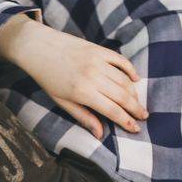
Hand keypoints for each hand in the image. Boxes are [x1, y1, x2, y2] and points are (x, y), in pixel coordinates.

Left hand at [0, 16, 145, 137]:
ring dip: (134, 93)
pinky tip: (135, 79)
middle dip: (136, 109)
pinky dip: (131, 70)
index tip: (135, 129)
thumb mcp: (62, 101)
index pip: (112, 110)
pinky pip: (121, 61)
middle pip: (123, 96)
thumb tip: (99, 134)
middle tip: (143, 117)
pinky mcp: (99, 50)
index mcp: (83, 92)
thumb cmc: (47, 78)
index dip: (126, 121)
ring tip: (138, 103)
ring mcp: (98, 61)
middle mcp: (93, 76)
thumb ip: (83, 116)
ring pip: (124, 80)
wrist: (38, 47)